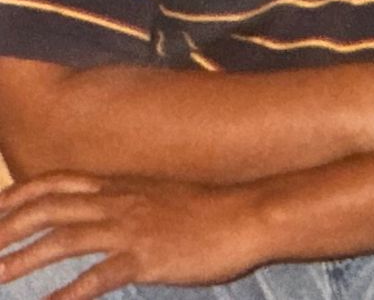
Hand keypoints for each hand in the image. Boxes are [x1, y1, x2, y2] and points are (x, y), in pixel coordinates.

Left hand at [0, 173, 263, 299]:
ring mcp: (132, 229)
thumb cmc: (211, 210)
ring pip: (63, 238)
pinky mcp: (147, 257)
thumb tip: (105, 214)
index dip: (17, 196)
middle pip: (48, 208)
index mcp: (122, 186)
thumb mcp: (162, 196)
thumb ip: (129, 202)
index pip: (56, 183)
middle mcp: (120, 202)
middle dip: (6, 228)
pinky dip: (67, 294)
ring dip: (22, 259)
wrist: (250, 214)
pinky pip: (98, 277)